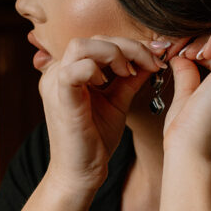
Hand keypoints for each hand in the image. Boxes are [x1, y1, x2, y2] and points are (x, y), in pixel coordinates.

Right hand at [38, 34, 163, 192]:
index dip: (130, 44)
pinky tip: (108, 83)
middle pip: (93, 38)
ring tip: (128, 73)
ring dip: (113, 54)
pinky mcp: (60, 98)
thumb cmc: (96, 139)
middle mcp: (58, 71)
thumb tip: (152, 58)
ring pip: (81, 45)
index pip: (99, 40)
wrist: (81, 172)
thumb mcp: (117, 101)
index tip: (155, 59)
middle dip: (127, 47)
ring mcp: (55, 83)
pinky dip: (96, 69)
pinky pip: (75, 69)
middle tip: (149, 65)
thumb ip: (131, 78)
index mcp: (70, 69)